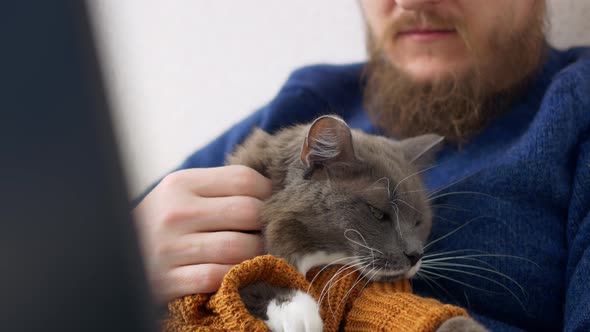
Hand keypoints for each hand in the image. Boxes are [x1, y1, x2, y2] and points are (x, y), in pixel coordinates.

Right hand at [132, 165, 271, 303]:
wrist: (116, 257)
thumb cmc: (162, 223)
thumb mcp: (180, 194)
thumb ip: (218, 188)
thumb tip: (272, 188)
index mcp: (180, 183)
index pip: (243, 178)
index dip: (268, 192)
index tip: (272, 203)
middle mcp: (174, 212)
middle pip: (248, 211)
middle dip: (267, 224)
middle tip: (271, 232)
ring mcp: (170, 249)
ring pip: (239, 247)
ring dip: (258, 253)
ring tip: (259, 253)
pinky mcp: (168, 282)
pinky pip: (220, 276)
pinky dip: (237, 275)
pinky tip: (239, 273)